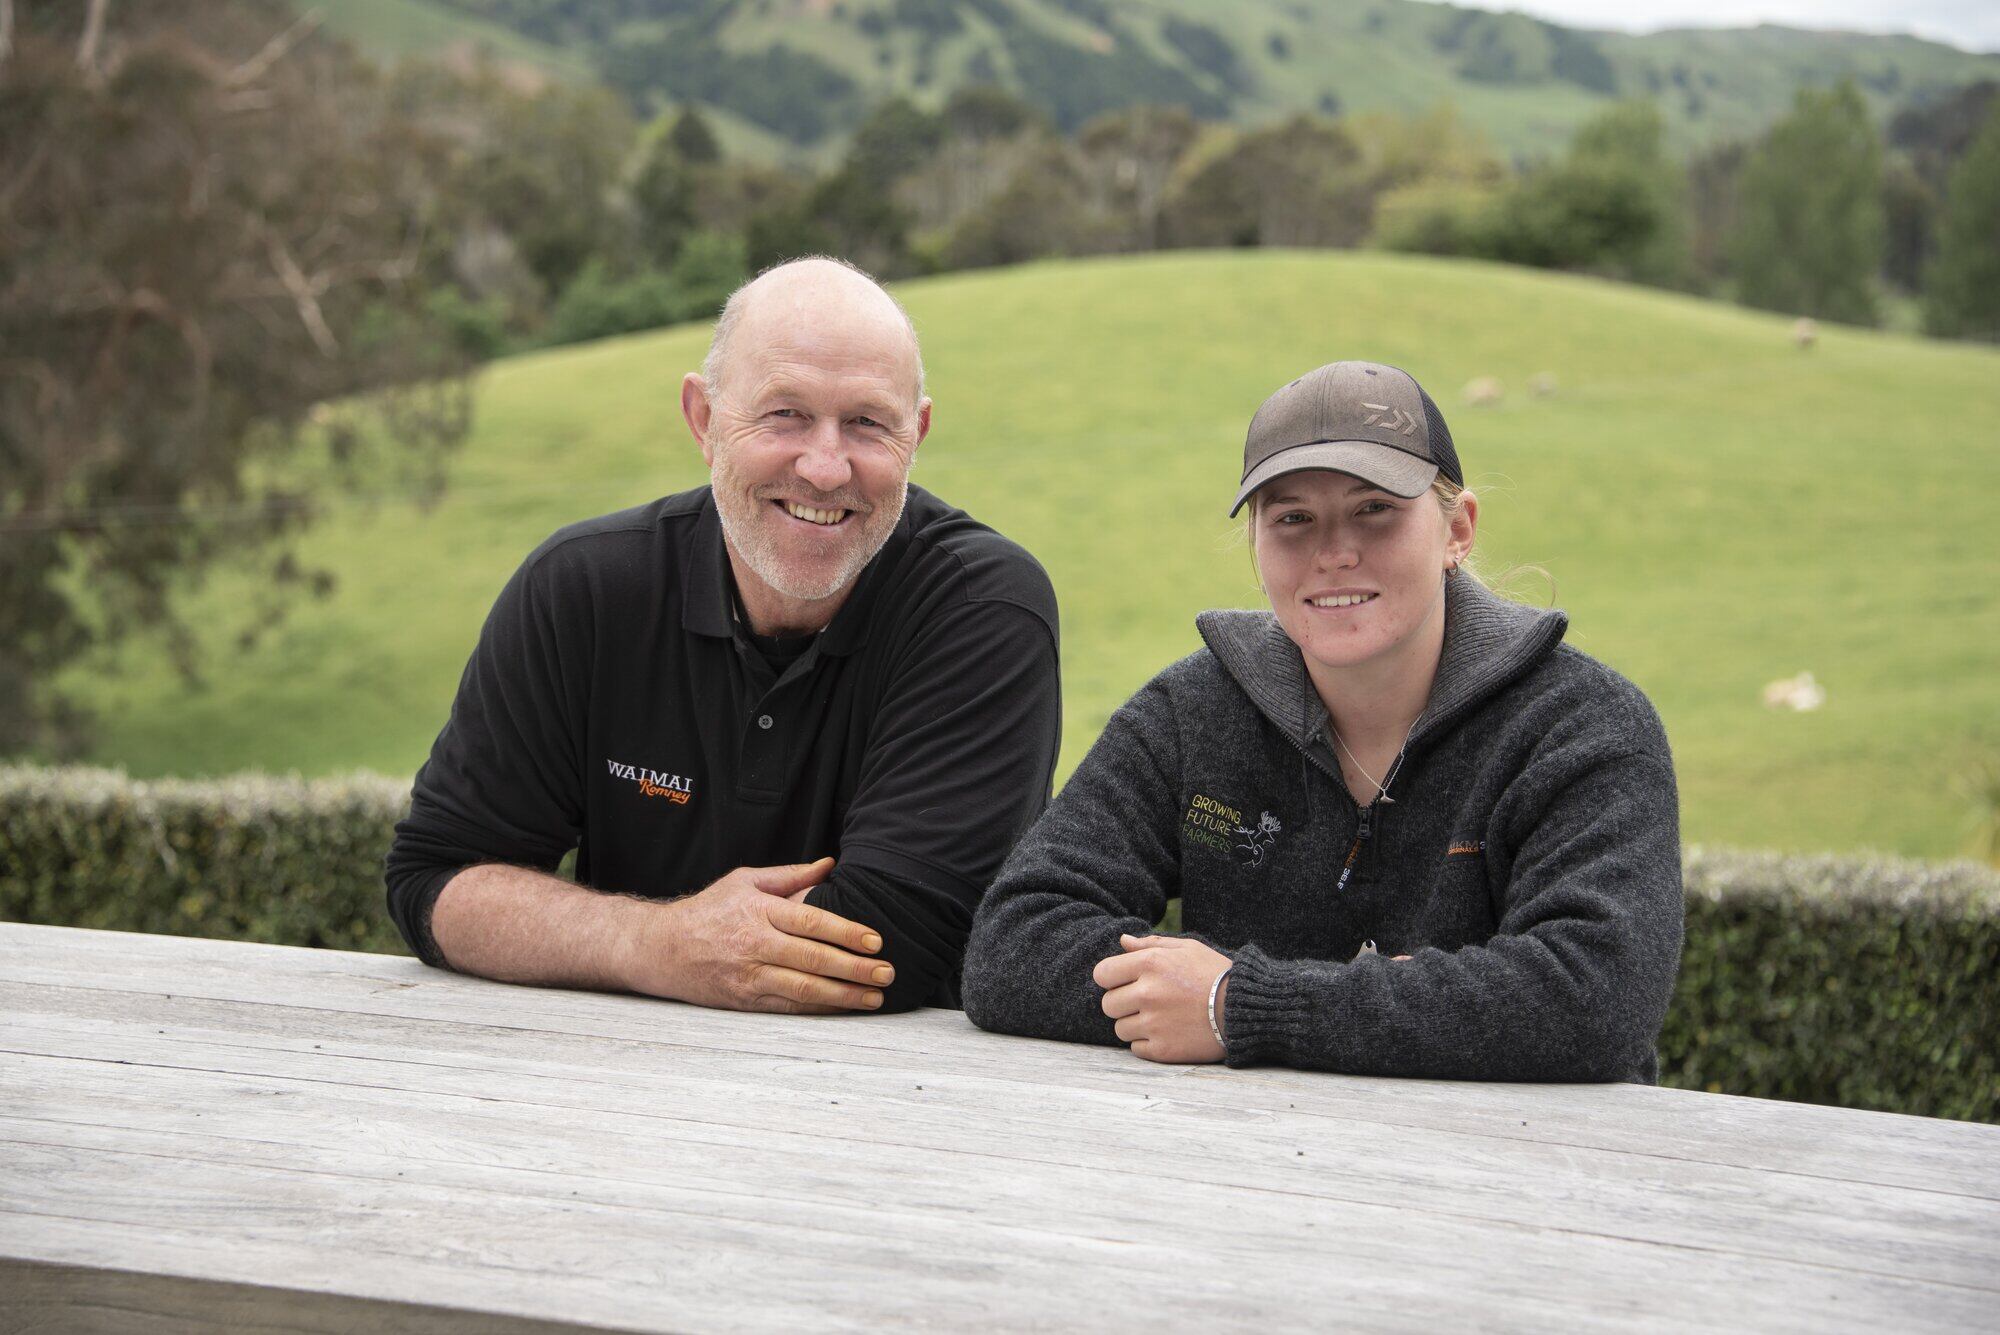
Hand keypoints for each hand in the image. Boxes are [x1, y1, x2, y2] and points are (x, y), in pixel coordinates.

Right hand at [622, 858, 892, 1013]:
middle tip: (887, 973)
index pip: (811, 922)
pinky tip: (843, 1008)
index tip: (876, 940)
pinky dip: (819, 1010)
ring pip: (804, 990)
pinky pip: (788, 1007)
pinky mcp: (744, 1001)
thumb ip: (790, 876)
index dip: (847, 932)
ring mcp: (749, 976)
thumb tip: (830, 864)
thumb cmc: (709, 910)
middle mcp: (755, 944)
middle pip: (814, 960)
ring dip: (844, 996)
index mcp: (758, 911)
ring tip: (874, 997)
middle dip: (855, 969)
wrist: (661, 948)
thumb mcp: (745, 881)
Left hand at [1092, 934, 1232, 1063]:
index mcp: (1150, 964)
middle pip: (1108, 1004)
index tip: (1125, 982)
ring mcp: (1154, 1023)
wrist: (1245, 1009)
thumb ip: (1151, 944)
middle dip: (1123, 1003)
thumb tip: (1123, 941)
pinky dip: (1148, 1043)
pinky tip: (1168, 1033)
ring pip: (1120, 1028)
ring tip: (1161, 1018)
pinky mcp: (1163, 1049)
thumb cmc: (1216, 974)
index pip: (1102, 973)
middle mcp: (1148, 993)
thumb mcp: (1187, 948)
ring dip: (1135, 1024)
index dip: (1112, 978)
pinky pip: (1136, 1048)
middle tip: (1148, 1002)